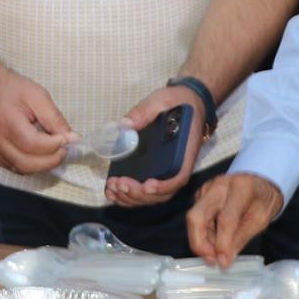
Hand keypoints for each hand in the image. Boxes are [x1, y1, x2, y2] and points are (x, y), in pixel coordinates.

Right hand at [0, 67, 73, 175]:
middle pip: (26, 164)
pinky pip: (14, 167)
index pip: (32, 144)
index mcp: (6, 121)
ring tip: (53, 151)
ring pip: (21, 170)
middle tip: (64, 149)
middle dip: (51, 160)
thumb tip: (72, 139)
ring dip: (42, 165)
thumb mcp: (37, 95)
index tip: (66, 138)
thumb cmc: (10, 88)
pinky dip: (30, 165)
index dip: (53, 145)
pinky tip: (39, 153)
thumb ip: (55, 119)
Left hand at [106, 81, 205, 206]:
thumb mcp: (162, 100)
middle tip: (119, 184)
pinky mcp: (155, 170)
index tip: (147, 185)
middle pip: (162, 194)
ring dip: (130, 198)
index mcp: (185, 152)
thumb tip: (124, 126)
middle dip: (138, 194)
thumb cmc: (178, 102)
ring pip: (152, 197)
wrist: (186, 101)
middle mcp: (177, 166)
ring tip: (112, 188)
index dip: (164, 186)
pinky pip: (145, 191)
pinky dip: (128, 196)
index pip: (179, 178)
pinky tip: (112, 190)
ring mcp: (166, 171)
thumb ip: (144, 111)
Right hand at [186, 172, 283, 267]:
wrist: (259, 182)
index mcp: (241, 188)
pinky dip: (203, 233)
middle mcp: (219, 185)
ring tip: (217, 252)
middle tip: (212, 260)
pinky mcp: (200, 194)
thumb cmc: (262, 201)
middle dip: (200, 243)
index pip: (225, 219)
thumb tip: (225, 259)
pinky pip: (196, 217)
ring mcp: (206, 188)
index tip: (224, 262)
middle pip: (197, 216)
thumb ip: (241, 238)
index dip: (222, 244)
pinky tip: (215, 239)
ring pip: (193, 218)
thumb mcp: (260, 220)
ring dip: (202, 240)